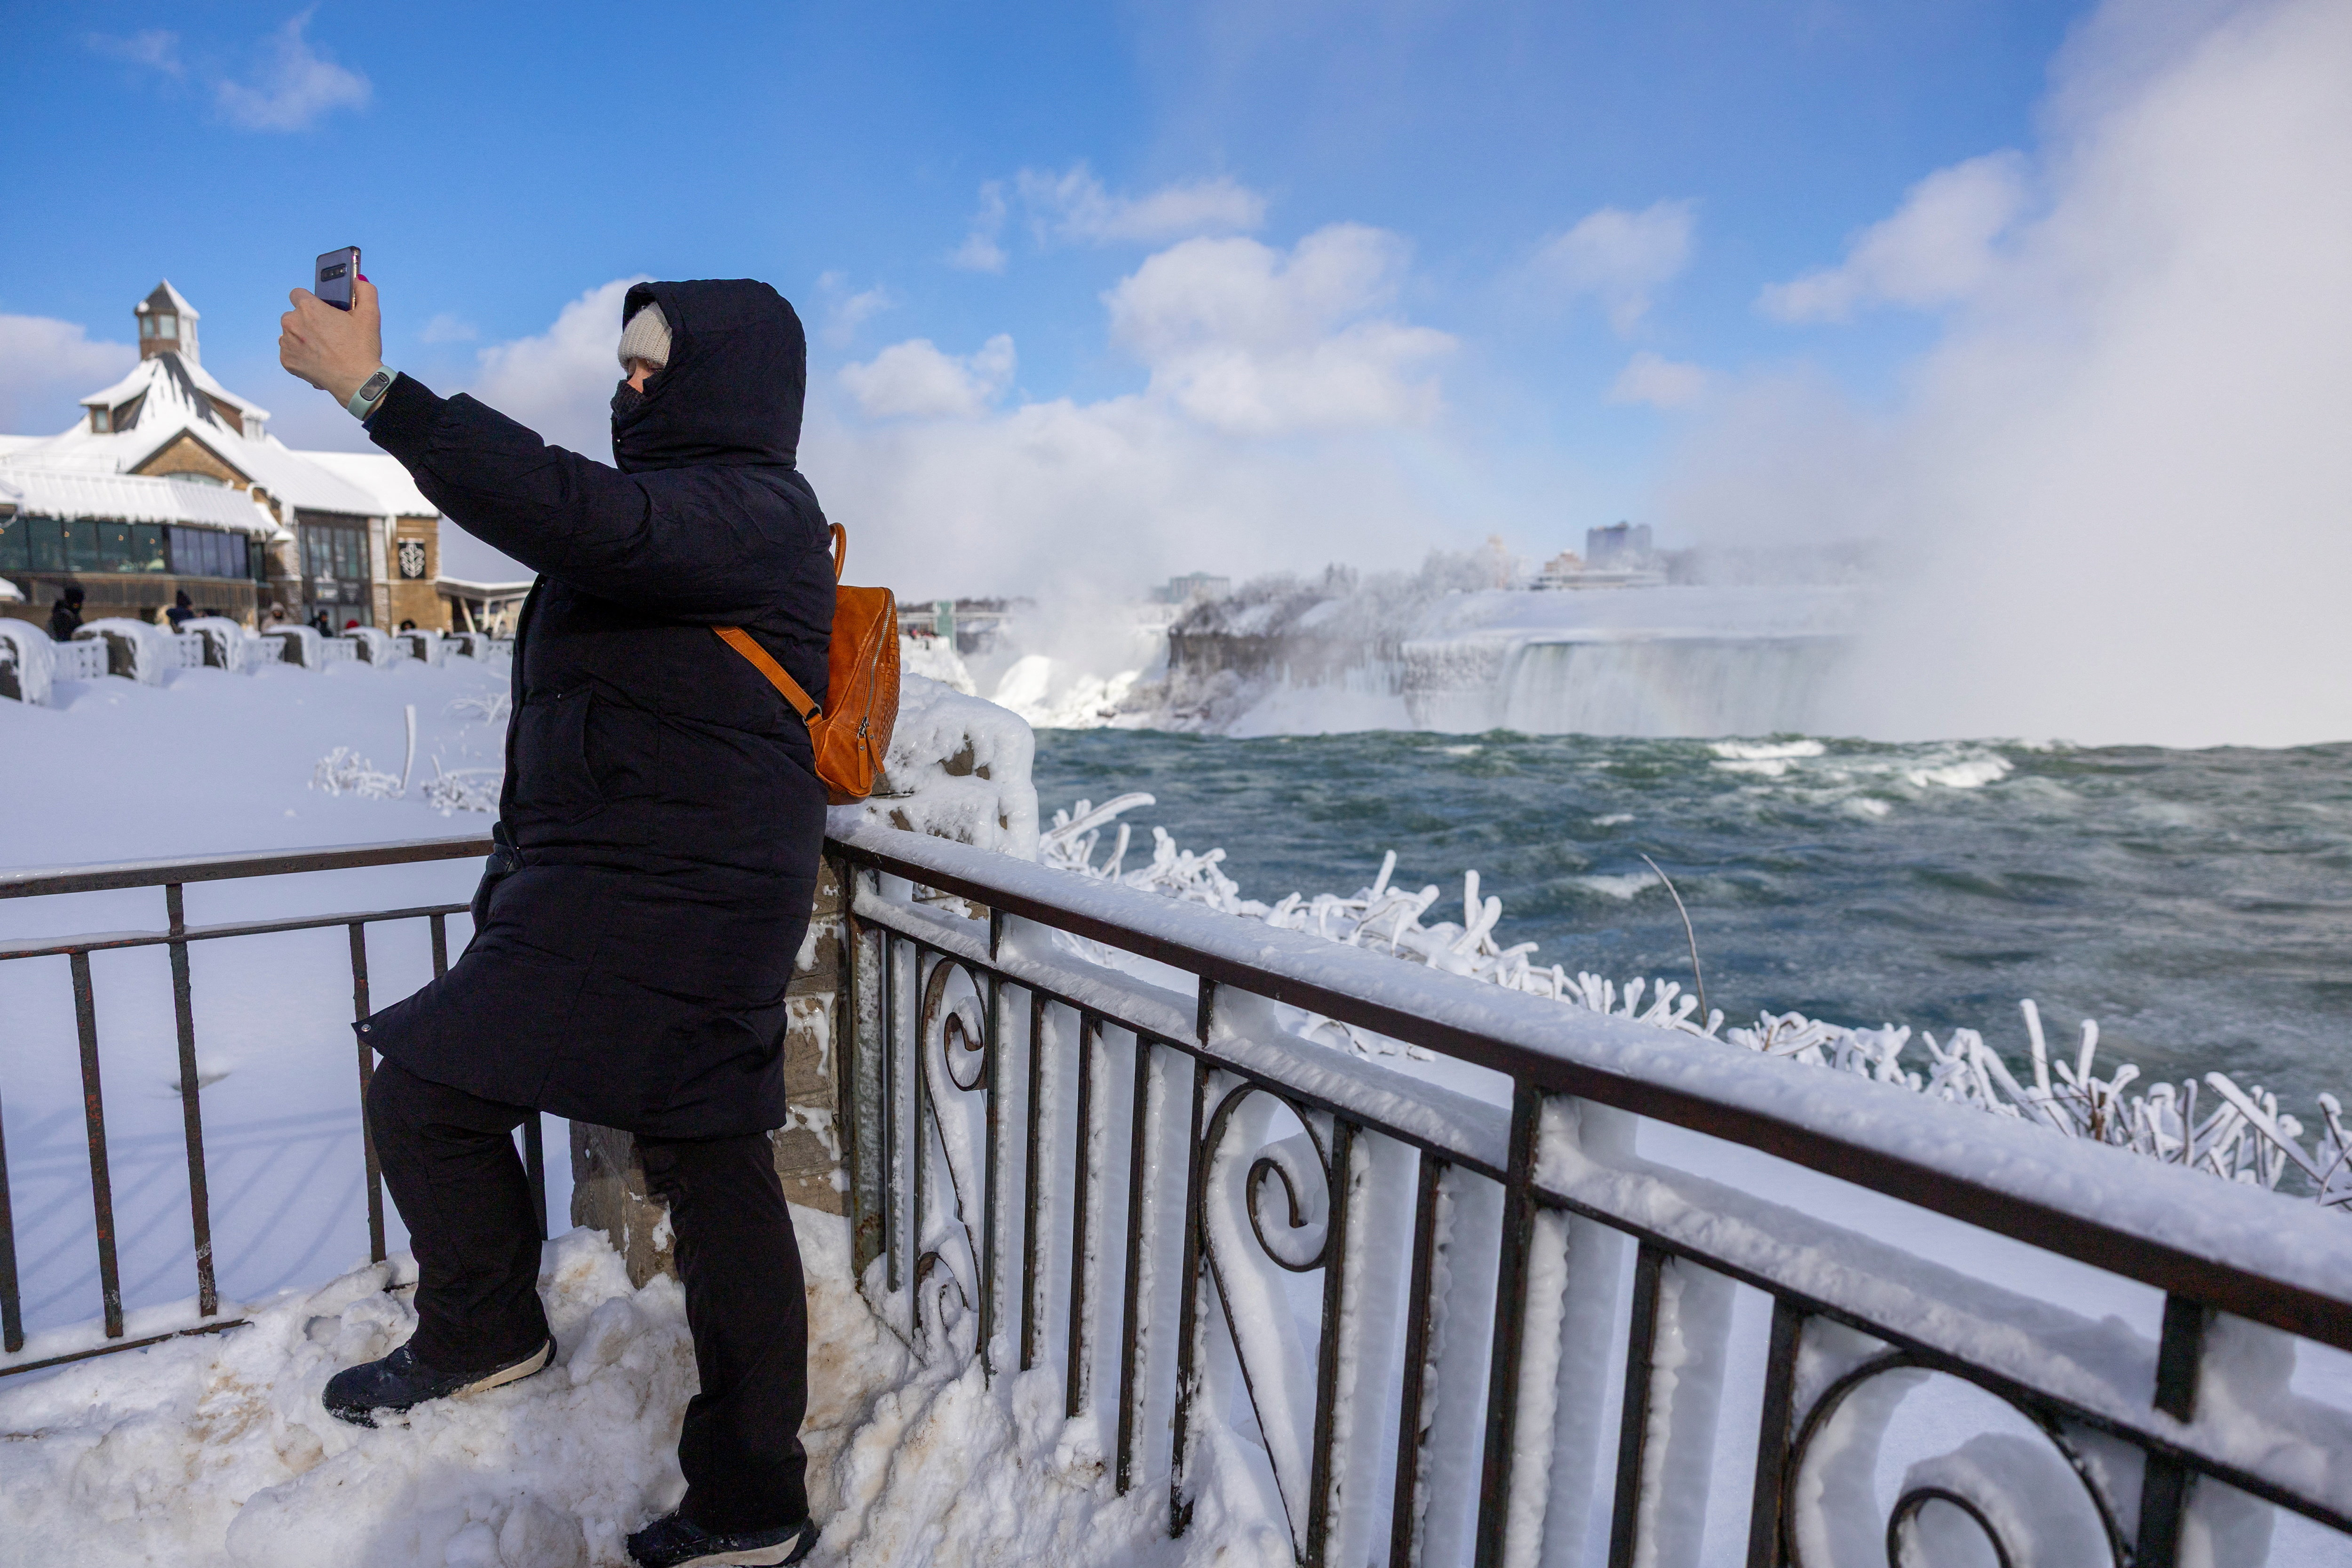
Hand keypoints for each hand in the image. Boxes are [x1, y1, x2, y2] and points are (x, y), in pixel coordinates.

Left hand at [280, 276, 383, 403]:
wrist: (357, 382)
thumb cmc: (361, 348)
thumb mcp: (370, 316)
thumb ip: (365, 291)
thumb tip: (358, 280)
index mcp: (308, 308)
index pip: (297, 293)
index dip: (309, 301)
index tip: (320, 310)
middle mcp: (292, 322)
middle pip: (294, 314)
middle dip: (307, 321)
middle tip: (328, 333)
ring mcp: (287, 343)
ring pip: (290, 334)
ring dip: (302, 338)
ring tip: (323, 349)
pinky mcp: (287, 361)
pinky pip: (289, 352)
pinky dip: (300, 355)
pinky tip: (318, 360)